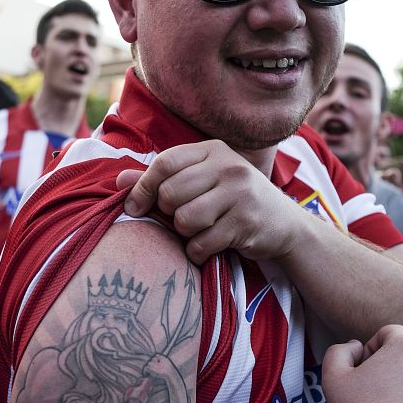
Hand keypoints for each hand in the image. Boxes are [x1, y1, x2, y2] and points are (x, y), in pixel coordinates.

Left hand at [116, 141, 300, 264]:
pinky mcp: (246, 223)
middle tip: (183, 219)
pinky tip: (210, 246)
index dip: (143, 187)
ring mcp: (240, 194)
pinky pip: (201, 243)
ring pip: (184, 219)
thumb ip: (160, 180)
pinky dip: (198, 251)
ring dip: (185, 234)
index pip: (165, 163)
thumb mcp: (201, 182)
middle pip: (170, 193)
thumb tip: (118, 181)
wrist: (284, 224)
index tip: (133, 206)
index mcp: (213, 151)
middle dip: (169, 214)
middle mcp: (229, 167)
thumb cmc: (233, 202)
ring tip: (200, 231)